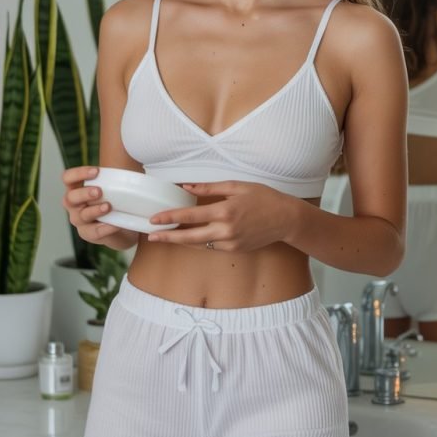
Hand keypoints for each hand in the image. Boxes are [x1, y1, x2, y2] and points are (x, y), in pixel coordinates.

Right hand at [61, 165, 119, 242]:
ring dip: (94, 210)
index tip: (97, 171)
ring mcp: (79, 220)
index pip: (68, 178)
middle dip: (84, 193)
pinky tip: (115, 224)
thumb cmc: (113, 201)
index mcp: (76, 188)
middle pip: (70, 198)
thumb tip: (131, 167)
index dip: (78, 173)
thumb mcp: (112, 188)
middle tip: (99, 191)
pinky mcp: (88, 234)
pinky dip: (105, 228)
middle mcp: (74, 205)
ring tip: (108, 207)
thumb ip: (114, 178)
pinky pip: (94, 232)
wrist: (121, 227)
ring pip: (81, 216)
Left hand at [147, 181, 295, 251]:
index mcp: (225, 211)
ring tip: (165, 237)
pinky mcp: (235, 250)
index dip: (170, 217)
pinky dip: (200, 242)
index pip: (190, 215)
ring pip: (199, 244)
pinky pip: (212, 247)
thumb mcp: (237, 186)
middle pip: (189, 237)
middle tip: (151, 236)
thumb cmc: (264, 198)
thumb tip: (186, 186)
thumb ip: (210, 187)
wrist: (286, 219)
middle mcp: (225, 230)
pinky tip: (190, 237)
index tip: (154, 218)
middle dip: (168, 236)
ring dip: (181, 241)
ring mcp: (230, 243)